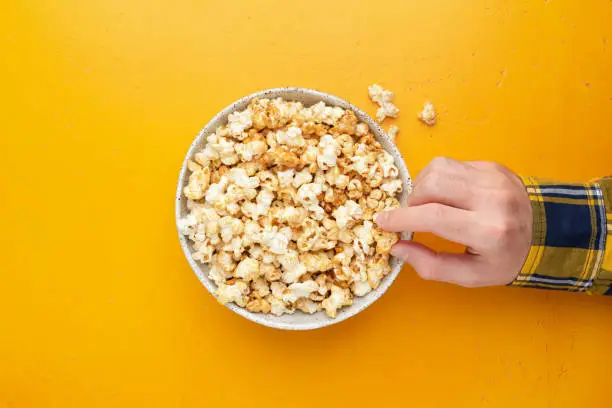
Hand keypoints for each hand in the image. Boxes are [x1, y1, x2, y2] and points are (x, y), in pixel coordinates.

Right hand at [375, 157, 531, 286]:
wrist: (548, 234)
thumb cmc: (505, 259)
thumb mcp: (471, 275)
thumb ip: (431, 265)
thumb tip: (396, 248)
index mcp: (489, 231)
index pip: (434, 216)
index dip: (402, 219)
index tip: (381, 222)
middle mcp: (492, 198)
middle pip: (433, 184)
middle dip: (412, 200)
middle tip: (413, 217)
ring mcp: (493, 177)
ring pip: (439, 168)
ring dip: (423, 186)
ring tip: (428, 204)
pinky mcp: (492, 166)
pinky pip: (452, 165)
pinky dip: (439, 180)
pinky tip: (447, 196)